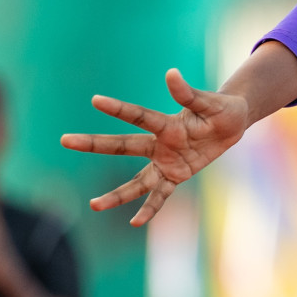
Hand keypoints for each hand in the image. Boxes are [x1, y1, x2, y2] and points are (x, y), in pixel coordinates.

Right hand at [61, 68, 248, 225]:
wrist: (232, 123)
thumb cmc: (220, 108)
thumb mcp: (210, 102)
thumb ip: (189, 94)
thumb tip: (171, 74)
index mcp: (167, 123)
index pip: (139, 115)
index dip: (118, 108)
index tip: (95, 100)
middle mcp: (160, 143)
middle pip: (124, 146)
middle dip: (94, 144)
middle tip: (64, 140)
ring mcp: (166, 161)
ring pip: (137, 181)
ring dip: (117, 194)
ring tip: (93, 206)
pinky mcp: (176, 175)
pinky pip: (161, 195)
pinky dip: (150, 209)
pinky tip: (135, 222)